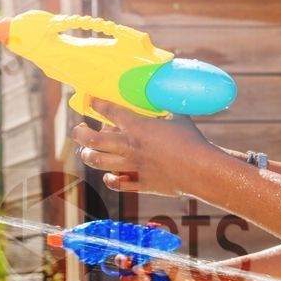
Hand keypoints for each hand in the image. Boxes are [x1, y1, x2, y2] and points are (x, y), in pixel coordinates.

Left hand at [71, 99, 214, 195]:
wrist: (201, 169)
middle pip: (91, 140)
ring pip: (98, 161)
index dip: (96, 104)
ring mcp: (132, 166)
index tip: (91, 101)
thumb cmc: (192, 141)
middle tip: (79, 129)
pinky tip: (110, 175)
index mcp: (138, 126)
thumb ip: (168, 108)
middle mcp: (129, 146)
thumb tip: (170, 96)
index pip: (109, 111)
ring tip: (87, 152)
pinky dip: (109, 179)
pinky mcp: (140, 184)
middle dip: (80, 133)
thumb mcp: (180, 118)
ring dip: (88, 156)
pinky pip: (116, 184)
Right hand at [116, 257, 201, 280]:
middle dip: (134, 280)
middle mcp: (140, 278)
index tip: (123, 260)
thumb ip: (153, 264)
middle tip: (148, 279)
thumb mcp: (168, 263)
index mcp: (143, 265)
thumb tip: (137, 269)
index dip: (120, 262)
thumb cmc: (181, 272)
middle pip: (124, 280)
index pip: (125, 263)